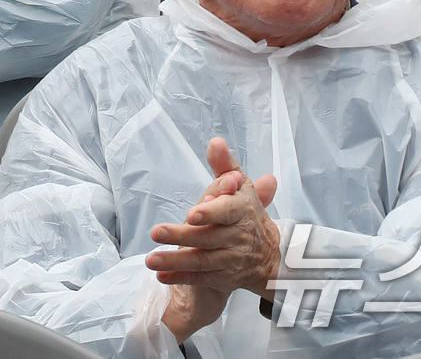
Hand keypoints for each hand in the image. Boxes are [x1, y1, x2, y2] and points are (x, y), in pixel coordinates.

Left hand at [151, 137, 280, 341]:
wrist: (269, 255)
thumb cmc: (246, 211)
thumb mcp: (241, 185)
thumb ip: (224, 165)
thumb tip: (215, 142)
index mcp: (241, 211)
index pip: (227, 212)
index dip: (210, 213)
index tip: (191, 214)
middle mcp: (237, 237)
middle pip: (207, 238)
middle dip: (180, 236)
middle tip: (155, 231)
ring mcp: (230, 260)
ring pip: (201, 261)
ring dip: (175, 260)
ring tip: (151, 259)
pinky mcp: (223, 277)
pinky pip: (201, 278)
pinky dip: (180, 278)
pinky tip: (160, 276)